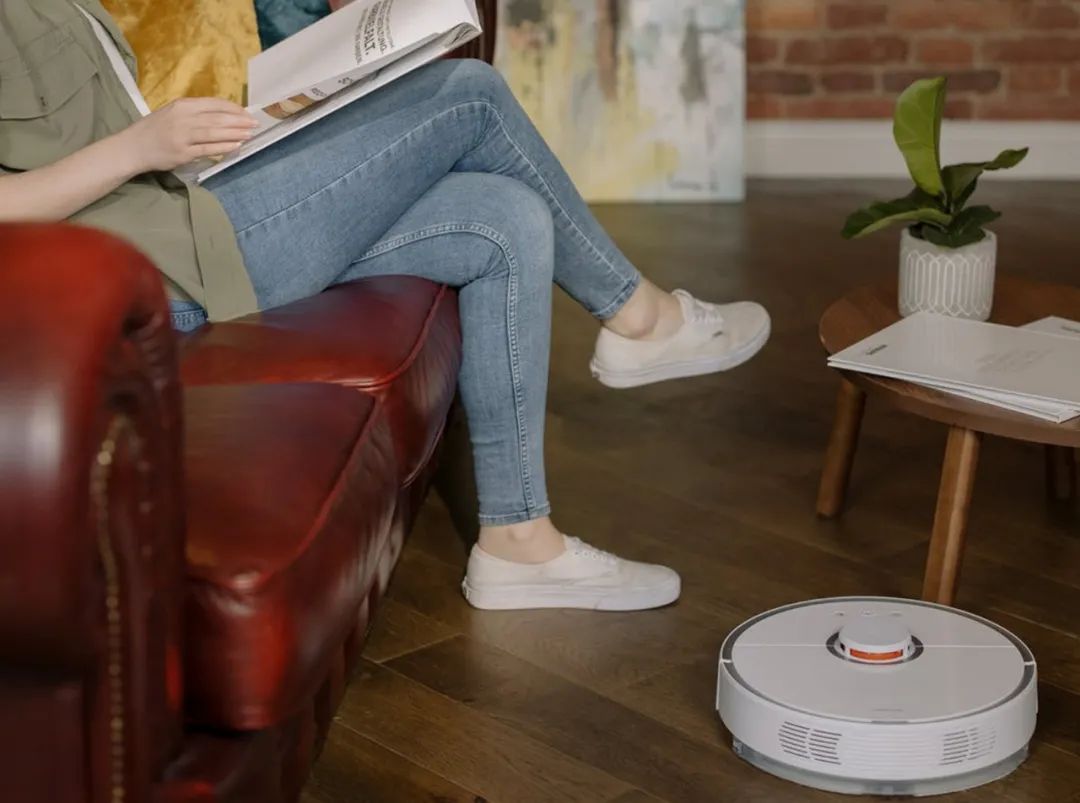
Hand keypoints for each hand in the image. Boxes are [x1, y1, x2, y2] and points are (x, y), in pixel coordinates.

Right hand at [117, 98, 258, 173]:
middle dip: (239, 121)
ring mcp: (183, 136)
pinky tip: (236, 146)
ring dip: (235, 133)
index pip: (214, 104)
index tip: (247, 113)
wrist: (133, 147)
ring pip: (215, 133)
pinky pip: (208, 149)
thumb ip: (195, 113)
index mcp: (182, 105)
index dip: (233, 108)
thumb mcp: (173, 113)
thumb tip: (224, 116)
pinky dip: (224, 147)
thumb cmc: (155, 130)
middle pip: (217, 118)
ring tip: (250, 134)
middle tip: (255, 123)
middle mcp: (183, 118)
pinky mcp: (183, 153)